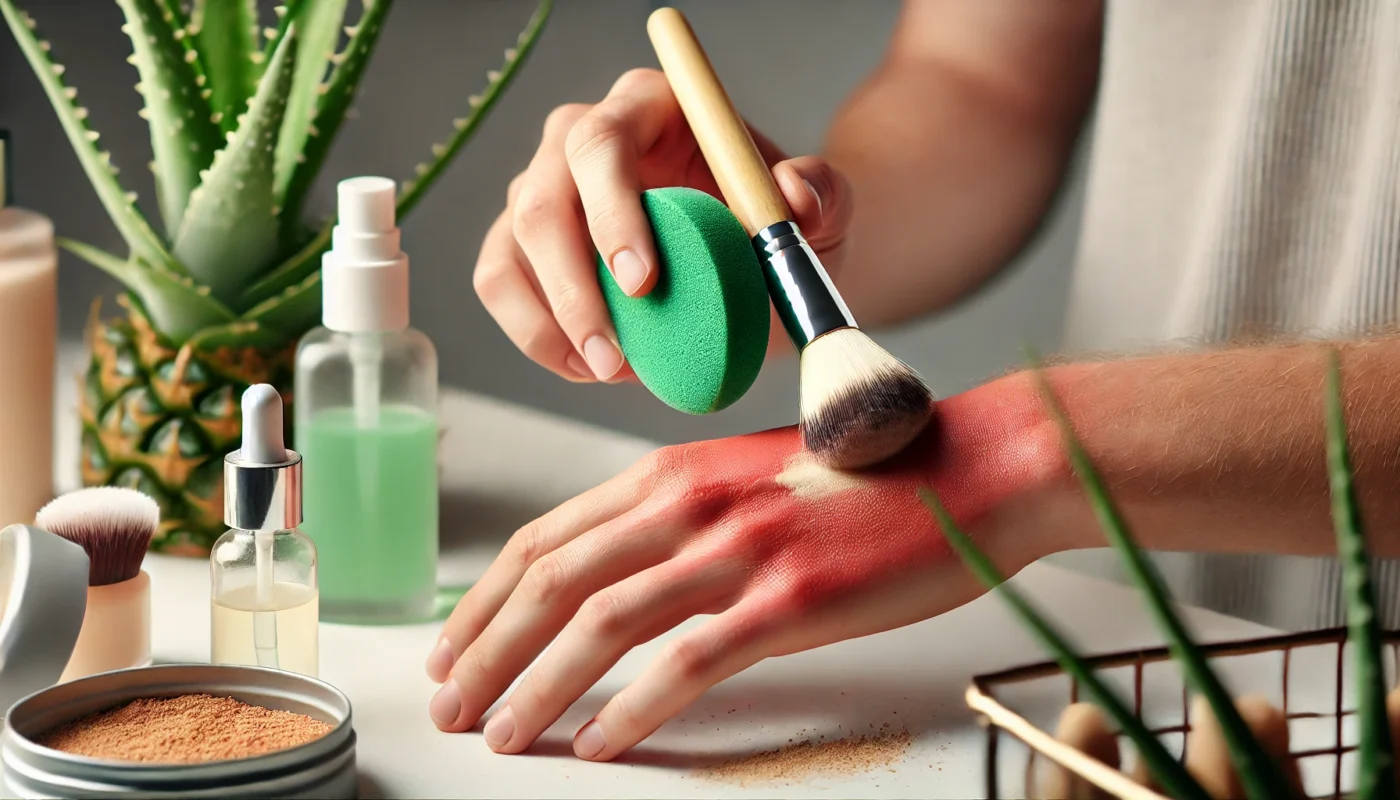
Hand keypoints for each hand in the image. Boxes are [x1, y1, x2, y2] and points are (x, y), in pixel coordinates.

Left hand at [423, 372, 1068, 759]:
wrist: (968, 469)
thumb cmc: (865, 478)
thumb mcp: (748, 476)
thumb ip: (677, 515)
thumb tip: (615, 571)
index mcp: (672, 473)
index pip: (546, 538)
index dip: (484, 599)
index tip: (454, 646)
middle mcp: (691, 503)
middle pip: (553, 581)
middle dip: (486, 650)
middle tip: (450, 703)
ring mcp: (739, 549)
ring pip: (602, 624)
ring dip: (537, 687)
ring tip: (502, 733)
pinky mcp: (790, 599)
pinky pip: (686, 664)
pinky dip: (631, 709)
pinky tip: (600, 742)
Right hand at [472, 68, 853, 383]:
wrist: (757, 261)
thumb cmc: (779, 224)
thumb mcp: (822, 209)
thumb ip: (820, 195)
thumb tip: (794, 196)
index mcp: (647, 107)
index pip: (602, 144)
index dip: (610, 212)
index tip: (642, 282)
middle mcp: (580, 140)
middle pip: (541, 200)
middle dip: (571, 287)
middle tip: (617, 359)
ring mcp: (545, 191)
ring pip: (511, 249)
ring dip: (550, 322)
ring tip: (611, 371)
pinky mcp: (525, 245)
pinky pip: (502, 286)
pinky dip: (538, 336)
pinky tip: (591, 368)